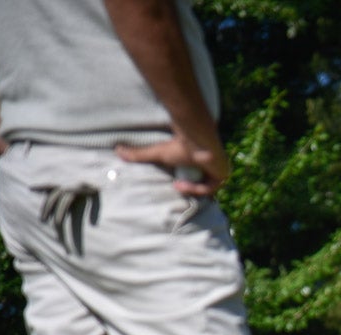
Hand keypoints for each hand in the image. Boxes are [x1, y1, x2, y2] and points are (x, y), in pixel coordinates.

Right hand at [114, 130, 229, 196]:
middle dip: (189, 190)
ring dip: (190, 189)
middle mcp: (211, 169)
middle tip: (175, 186)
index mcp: (200, 166)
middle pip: (203, 188)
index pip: (197, 181)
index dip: (186, 187)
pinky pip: (210, 188)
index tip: (173, 185)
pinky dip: (196, 189)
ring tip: (177, 185)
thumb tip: (117, 150)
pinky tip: (183, 185)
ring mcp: (219, 172)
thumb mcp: (158, 153)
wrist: (196, 139)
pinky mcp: (224, 175)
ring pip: (206, 189)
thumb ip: (140, 154)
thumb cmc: (179, 145)